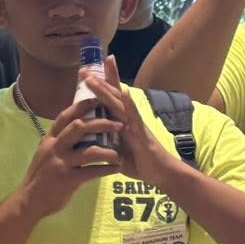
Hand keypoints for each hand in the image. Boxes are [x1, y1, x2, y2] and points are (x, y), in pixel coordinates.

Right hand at [19, 97, 121, 216]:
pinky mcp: (68, 179)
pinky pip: (93, 172)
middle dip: (101, 123)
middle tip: (119, 124)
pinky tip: (117, 169)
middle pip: (79, 127)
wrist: (28, 201)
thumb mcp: (46, 153)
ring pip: (90, 150)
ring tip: (120, 153)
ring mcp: (61, 163)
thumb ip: (60, 141)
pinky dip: (107, 169)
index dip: (84, 105)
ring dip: (109, 150)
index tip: (100, 99)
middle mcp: (55, 147)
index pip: (66, 115)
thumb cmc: (40, 177)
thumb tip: (77, 129)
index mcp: (50, 139)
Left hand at [82, 58, 176, 187]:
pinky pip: (135, 118)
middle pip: (112, 96)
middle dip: (99, 82)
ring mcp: (135, 124)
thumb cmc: (139, 163)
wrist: (161, 174)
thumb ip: (103, 144)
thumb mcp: (115, 153)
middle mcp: (127, 119)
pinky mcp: (142, 133)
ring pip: (118, 103)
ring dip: (106, 90)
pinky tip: (126, 93)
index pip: (108, 101)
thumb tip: (86, 142)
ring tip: (93, 78)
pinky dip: (130, 105)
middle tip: (83, 69)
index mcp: (119, 122)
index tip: (84, 73)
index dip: (98, 87)